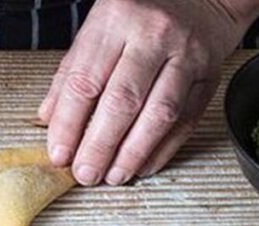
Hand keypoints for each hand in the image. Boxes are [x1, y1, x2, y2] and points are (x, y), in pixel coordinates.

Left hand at [37, 0, 258, 185]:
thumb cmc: (141, 14)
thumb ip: (73, 71)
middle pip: (123, 101)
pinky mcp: (209, 77)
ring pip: (158, 115)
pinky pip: (185, 122)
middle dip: (100, 146)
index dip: (69, 124)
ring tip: (114, 176)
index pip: (85, 81)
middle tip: (86, 174)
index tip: (60, 154)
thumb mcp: (98, 27)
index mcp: (116, 19)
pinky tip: (143, 166)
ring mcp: (186, 56)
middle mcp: (154, 35)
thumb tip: (49, 119)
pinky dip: (163, 150)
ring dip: (133, 153)